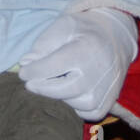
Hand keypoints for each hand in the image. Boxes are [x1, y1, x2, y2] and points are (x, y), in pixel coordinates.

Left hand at [19, 7, 137, 119]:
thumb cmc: (84, 31)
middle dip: (41, 88)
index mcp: (85, 49)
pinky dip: (76, 106)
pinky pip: (87, 113)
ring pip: (73, 103)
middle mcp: (97, 72)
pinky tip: (72, 93)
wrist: (116, 37)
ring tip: (56, 84)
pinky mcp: (110, 101)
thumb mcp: (62, 26)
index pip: (51, 66)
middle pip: (61, 90)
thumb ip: (42, 45)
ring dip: (59, 96)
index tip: (23, 72)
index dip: (32, 71)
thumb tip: (25, 63)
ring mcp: (106, 89)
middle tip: (30, 83)